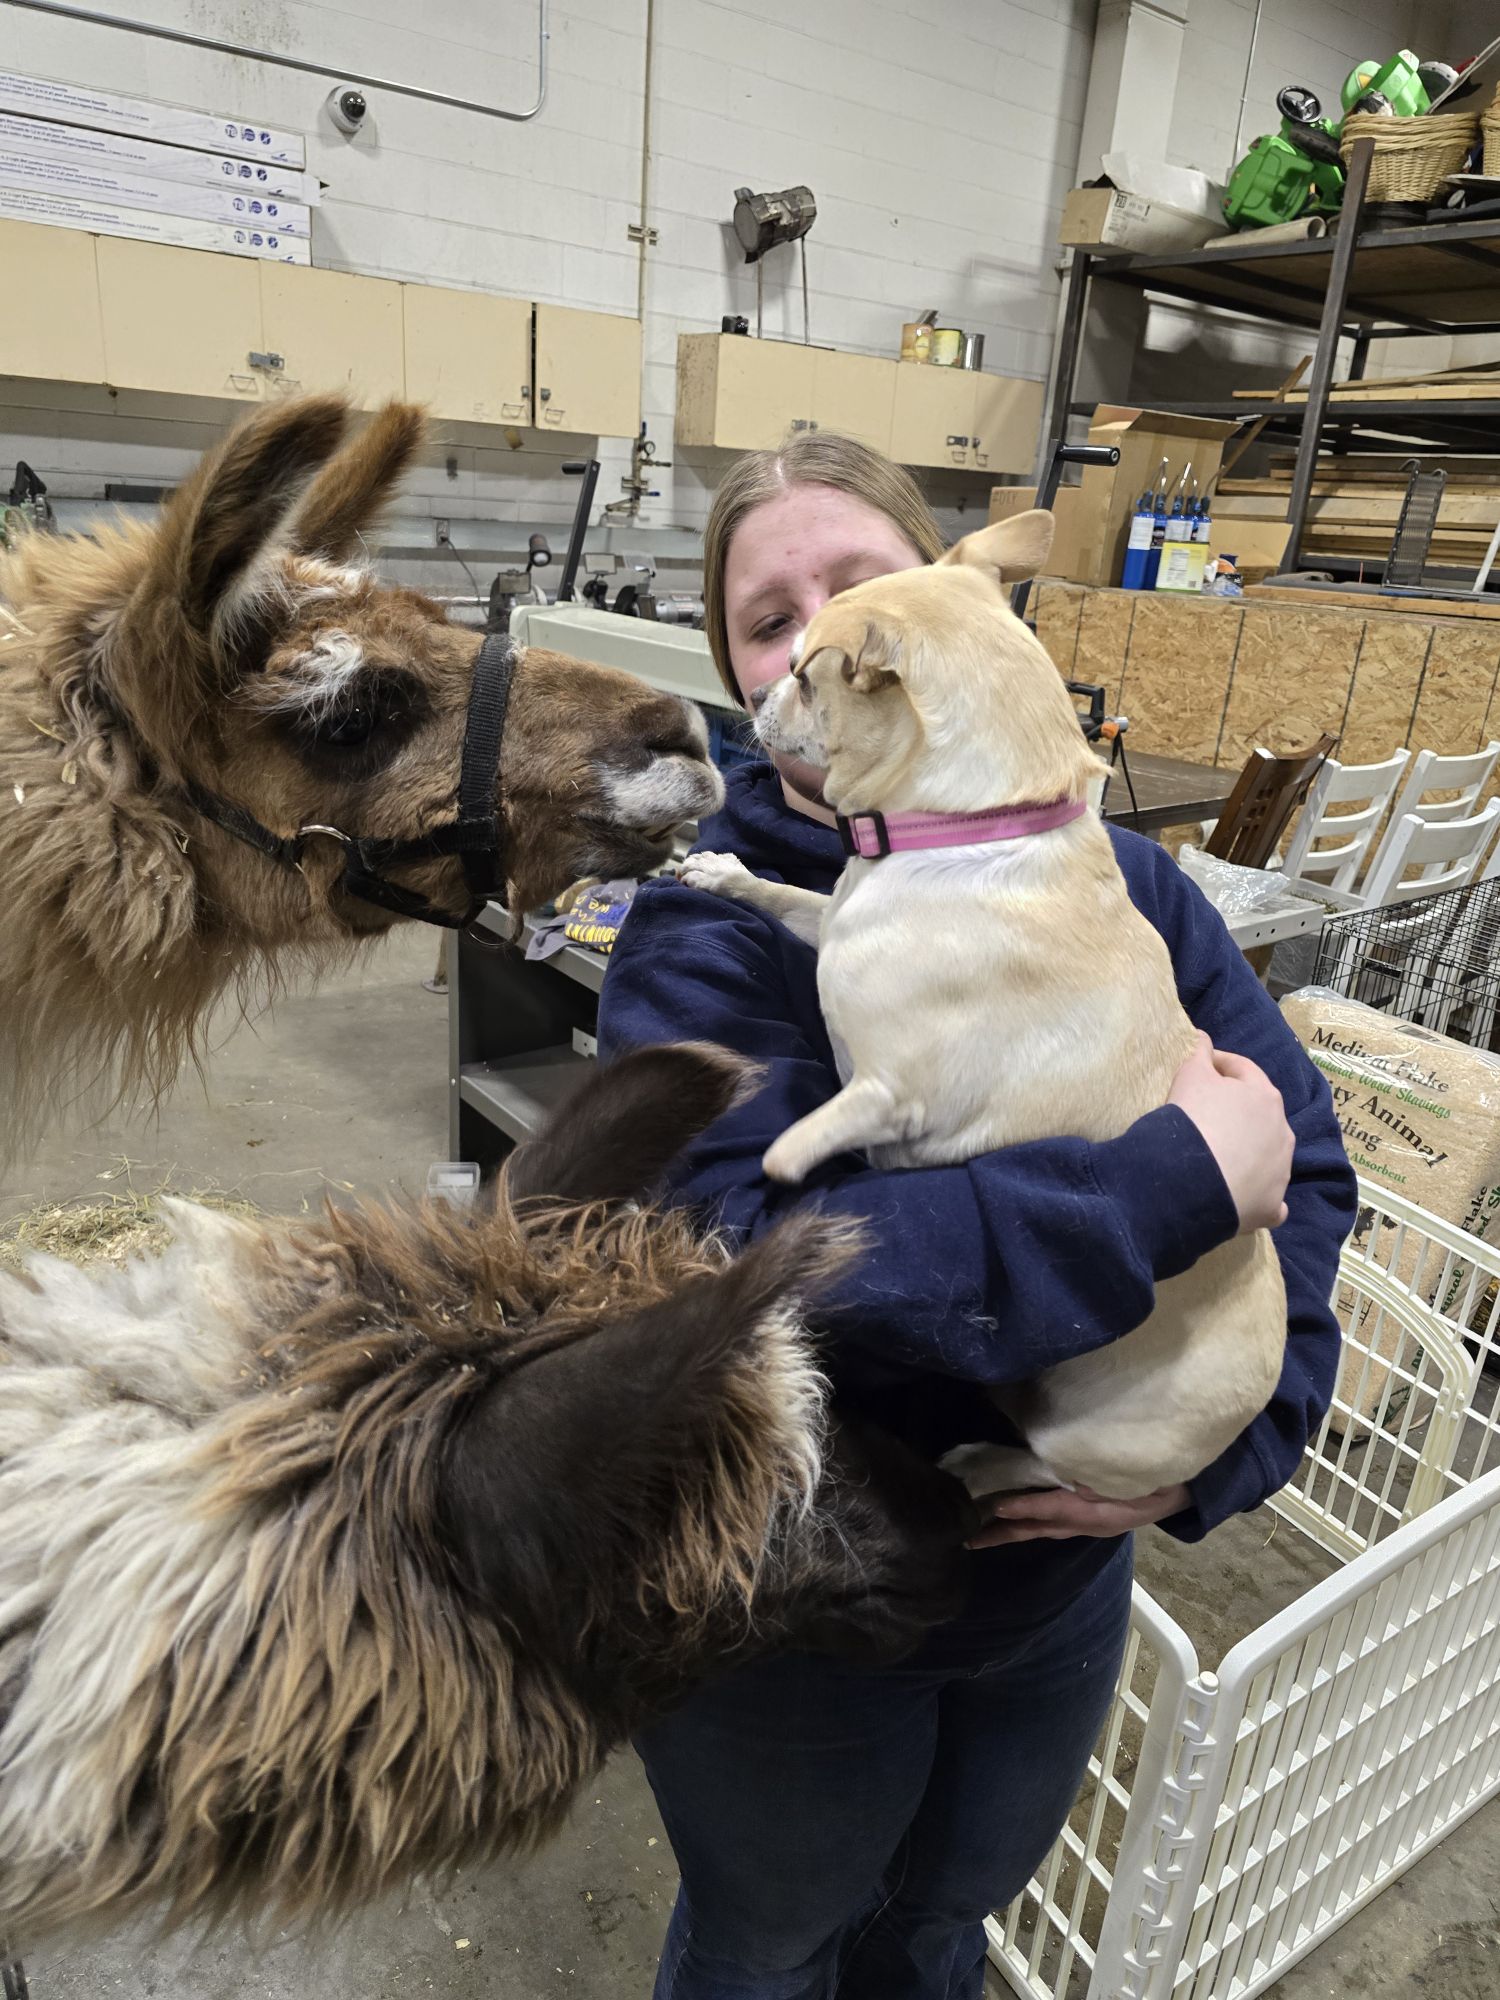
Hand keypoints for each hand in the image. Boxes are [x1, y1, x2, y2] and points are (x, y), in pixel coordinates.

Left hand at [967, 1482, 1189, 1548]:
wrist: (1180, 1494)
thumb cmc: (1154, 1481)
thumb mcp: (1127, 1479)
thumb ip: (1096, 1480)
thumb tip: (1066, 1476)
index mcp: (1093, 1512)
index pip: (1052, 1508)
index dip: (1024, 1507)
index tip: (996, 1507)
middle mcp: (1083, 1523)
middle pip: (1036, 1527)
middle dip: (1002, 1533)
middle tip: (968, 1539)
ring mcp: (1084, 1525)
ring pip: (1040, 1529)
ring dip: (1010, 1530)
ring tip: (979, 1534)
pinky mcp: (1086, 1522)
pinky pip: (1051, 1524)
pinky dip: (1028, 1522)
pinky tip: (1013, 1520)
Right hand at [1168, 1032, 1292, 1232]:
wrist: (1193, 1181)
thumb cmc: (1193, 1119)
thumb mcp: (1190, 1075)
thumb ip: (1199, 1053)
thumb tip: (1203, 1037)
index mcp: (1265, 1095)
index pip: (1243, 1070)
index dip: (1219, 1064)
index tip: (1200, 1067)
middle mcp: (1282, 1131)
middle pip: (1260, 1114)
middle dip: (1238, 1111)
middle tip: (1205, 1114)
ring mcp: (1281, 1170)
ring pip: (1269, 1155)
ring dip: (1251, 1153)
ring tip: (1218, 1158)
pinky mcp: (1272, 1205)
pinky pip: (1269, 1198)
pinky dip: (1259, 1196)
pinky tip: (1242, 1197)